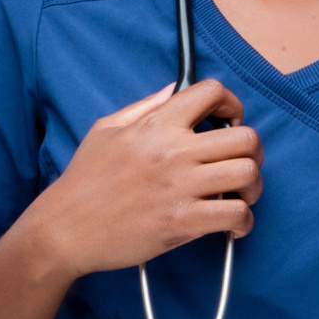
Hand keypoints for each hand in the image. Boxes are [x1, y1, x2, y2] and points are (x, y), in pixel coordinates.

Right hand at [22, 81, 262, 279]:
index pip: (212, 92)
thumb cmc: (82, 181)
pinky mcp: (181, 222)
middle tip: (244, 163)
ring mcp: (179, 187)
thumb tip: (173, 89)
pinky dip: (243, 221)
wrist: (64, 229)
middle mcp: (173, 151)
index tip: (231, 120)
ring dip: (254, 186)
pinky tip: (233, 225)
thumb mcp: (106, 129)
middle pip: (245, 137)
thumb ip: (144, 107)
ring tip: (242, 195)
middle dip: (254, 151)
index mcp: (156, 124)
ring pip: (247, 173)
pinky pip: (235, 214)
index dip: (232, 103)